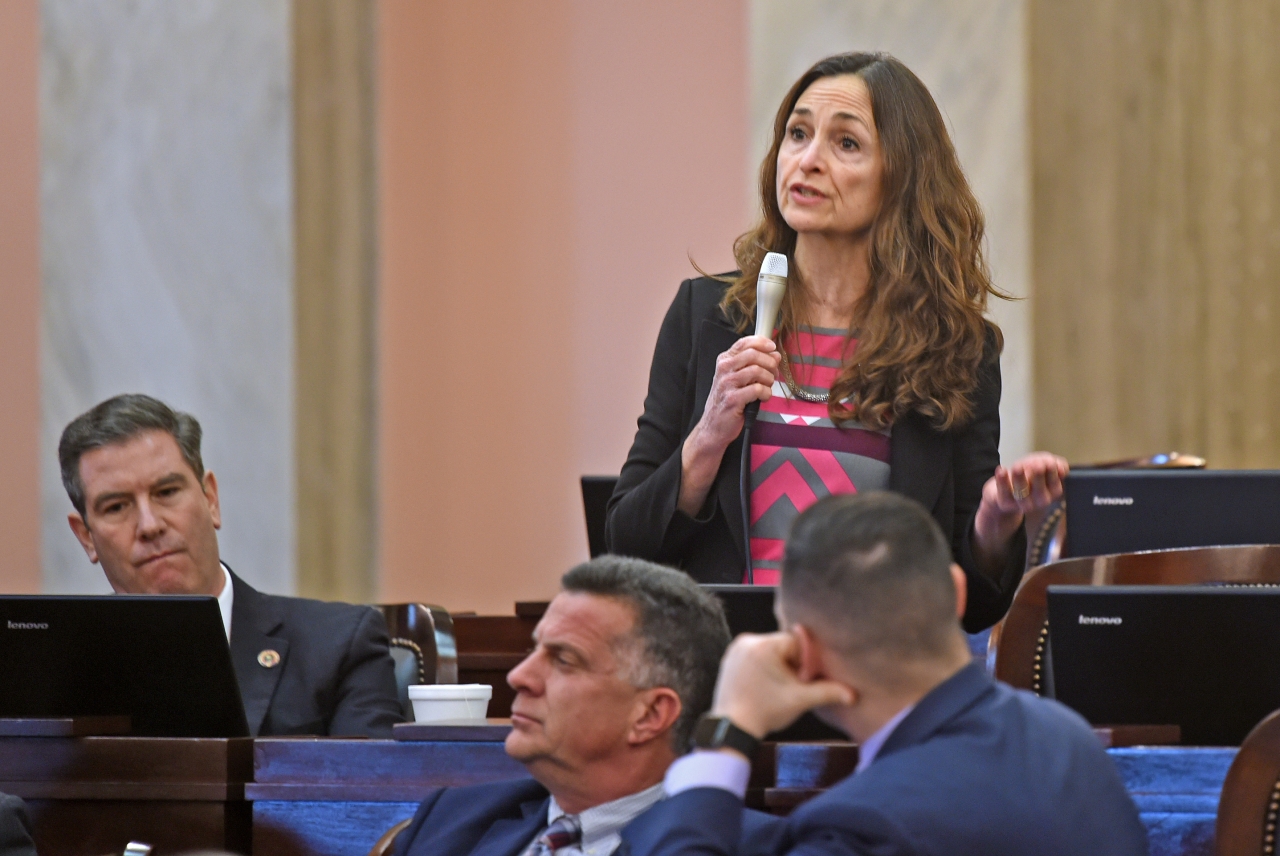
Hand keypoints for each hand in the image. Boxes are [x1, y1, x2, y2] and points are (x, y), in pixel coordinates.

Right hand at [692, 336, 780, 452]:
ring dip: (768, 380)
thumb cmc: (728, 401)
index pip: (744, 343)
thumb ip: (755, 364)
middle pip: (753, 354)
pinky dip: (766, 393)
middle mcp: (724, 369)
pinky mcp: (733, 399)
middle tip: (773, 373)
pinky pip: (757, 389)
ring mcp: (727, 384)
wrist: (714, 426)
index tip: (772, 348)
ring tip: (766, 387)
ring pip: (757, 371)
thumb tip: (775, 355)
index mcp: (725, 361)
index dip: (762, 343)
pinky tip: (762, 397)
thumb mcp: (738, 378)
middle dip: (769, 363)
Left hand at [710, 632, 852, 741]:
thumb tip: (853, 695)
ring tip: (776, 688)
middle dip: (791, 664)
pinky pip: (754, 656)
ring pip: (769, 651)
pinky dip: (762, 667)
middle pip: (782, 646)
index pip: (796, 644)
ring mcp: (736, 649)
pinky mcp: (729, 658)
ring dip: (777, 666)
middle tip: (790, 687)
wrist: (732, 728)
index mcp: (764, 645)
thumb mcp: (800, 700)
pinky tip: (763, 687)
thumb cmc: (766, 712)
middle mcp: (747, 641)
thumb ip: (827, 692)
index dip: (804, 663)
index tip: (801, 682)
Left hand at [974, 452, 1068, 560]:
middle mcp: (1039, 500)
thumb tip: (1061, 467)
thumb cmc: (1028, 473)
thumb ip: (1052, 463)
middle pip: (1040, 492)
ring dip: (1020, 480)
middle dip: (1039, 477)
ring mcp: (1022, 504)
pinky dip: (1002, 481)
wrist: (1006, 486)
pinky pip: (1004, 492)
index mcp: (1051, 492)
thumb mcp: (1041, 463)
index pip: (1054, 485)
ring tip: (1018, 467)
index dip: (1051, 472)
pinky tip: (1002, 470)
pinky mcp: (1006, 502)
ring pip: (1022, 495)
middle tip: (1037, 465)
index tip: (1047, 461)